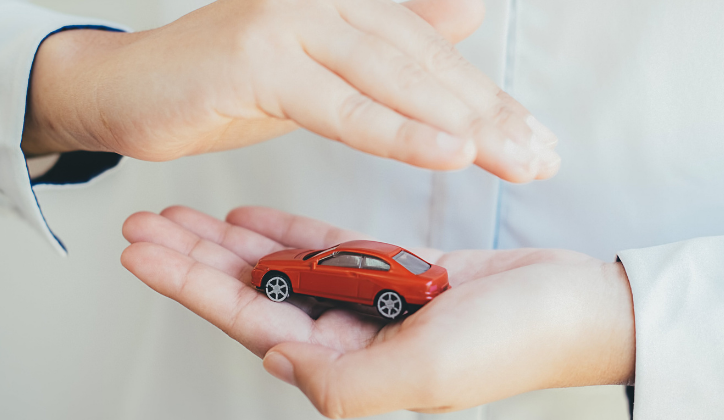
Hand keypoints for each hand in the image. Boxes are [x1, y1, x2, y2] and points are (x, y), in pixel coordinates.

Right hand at [22, 0, 558, 180]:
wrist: (132, 86)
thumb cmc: (228, 81)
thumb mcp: (322, 66)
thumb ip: (390, 47)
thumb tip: (465, 15)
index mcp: (346, 2)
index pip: (432, 55)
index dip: (486, 99)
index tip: (533, 139)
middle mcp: (325, 0)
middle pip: (426, 64)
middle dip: (491, 117)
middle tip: (542, 158)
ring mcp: (290, 22)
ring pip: (395, 80)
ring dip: (462, 124)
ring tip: (517, 159)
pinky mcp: (257, 59)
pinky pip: (342, 106)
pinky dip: (398, 132)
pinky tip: (450, 153)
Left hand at [121, 206, 633, 416]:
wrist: (577, 305)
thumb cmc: (516, 342)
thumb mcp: (426, 373)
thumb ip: (344, 381)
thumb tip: (275, 363)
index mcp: (349, 367)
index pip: (251, 322)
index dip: (193, 288)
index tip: (148, 255)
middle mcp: (350, 338)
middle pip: (253, 293)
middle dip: (196, 261)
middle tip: (147, 228)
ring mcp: (368, 303)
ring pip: (281, 268)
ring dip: (232, 244)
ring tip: (184, 217)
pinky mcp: (390, 273)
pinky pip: (325, 249)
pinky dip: (286, 233)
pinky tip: (249, 220)